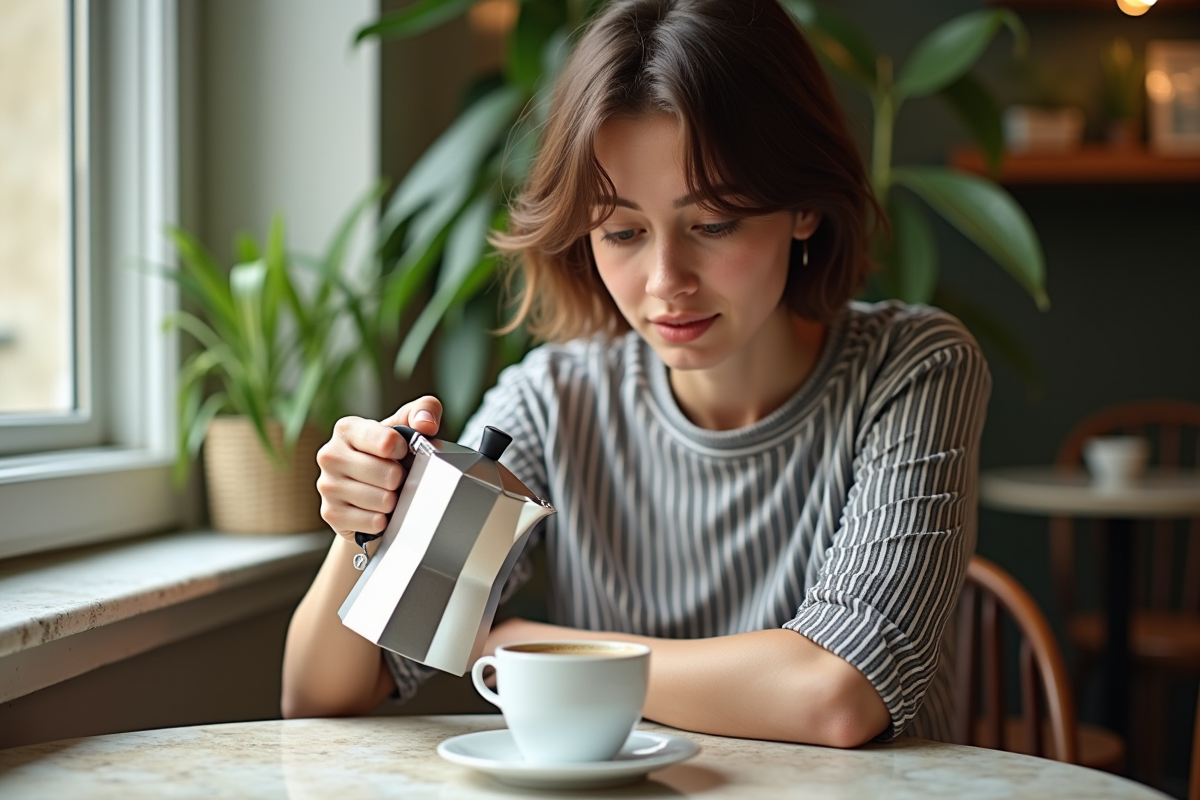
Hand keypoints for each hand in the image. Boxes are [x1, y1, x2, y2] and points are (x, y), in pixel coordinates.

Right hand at [315, 396, 442, 541]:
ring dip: (394, 500)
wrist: (371, 491)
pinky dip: (384, 520)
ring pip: (382, 500)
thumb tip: (426, 425)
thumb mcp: (408, 425)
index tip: (402, 451)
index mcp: (347, 429)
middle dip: (401, 478)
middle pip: (388, 475)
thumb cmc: (390, 455)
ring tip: (388, 493)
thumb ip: (424, 410)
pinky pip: (374, 522)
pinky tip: (379, 511)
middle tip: (396, 476)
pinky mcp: (331, 514)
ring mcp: (327, 486)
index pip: (387, 441)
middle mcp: (330, 455)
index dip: (403, 450)